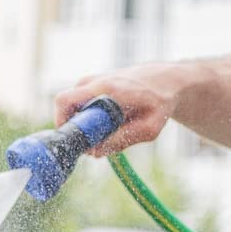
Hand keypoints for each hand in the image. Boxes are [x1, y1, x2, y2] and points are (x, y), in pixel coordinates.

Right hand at [53, 66, 186, 152]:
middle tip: (95, 145)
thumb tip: (95, 152)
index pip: (65, 102)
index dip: (64, 126)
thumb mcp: (149, 128)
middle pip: (65, 107)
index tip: (79, 145)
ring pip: (72, 108)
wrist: (165, 79)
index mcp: (105, 88)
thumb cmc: (159, 103)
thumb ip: (123, 140)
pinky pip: (80, 105)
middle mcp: (92, 81)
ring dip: (84, 126)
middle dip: (75, 130)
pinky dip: (88, 119)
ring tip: (108, 134)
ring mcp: (90, 81)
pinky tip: (108, 126)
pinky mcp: (91, 85)